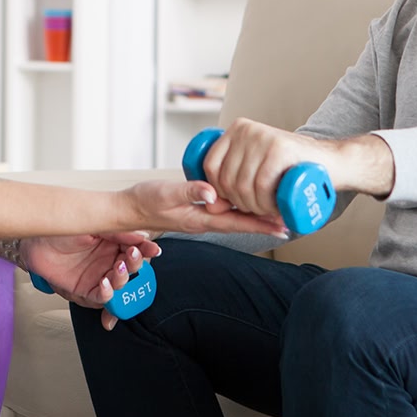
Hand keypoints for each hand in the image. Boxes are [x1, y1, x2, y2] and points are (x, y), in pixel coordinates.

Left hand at [27, 233, 161, 329]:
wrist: (34, 240)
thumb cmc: (61, 229)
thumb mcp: (94, 225)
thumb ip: (118, 232)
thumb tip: (142, 236)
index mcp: (114, 244)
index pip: (136, 249)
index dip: (145, 251)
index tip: (152, 250)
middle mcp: (108, 261)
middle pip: (131, 269)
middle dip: (135, 266)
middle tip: (130, 258)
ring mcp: (98, 276)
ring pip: (120, 285)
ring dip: (121, 280)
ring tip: (116, 270)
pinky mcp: (85, 290)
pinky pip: (101, 298)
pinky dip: (106, 294)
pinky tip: (105, 285)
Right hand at [124, 177, 287, 237]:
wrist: (127, 208)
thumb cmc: (144, 200)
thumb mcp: (166, 193)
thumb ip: (189, 191)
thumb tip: (213, 193)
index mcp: (200, 218)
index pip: (237, 223)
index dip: (260, 225)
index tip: (282, 226)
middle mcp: (204, 221)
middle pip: (241, 224)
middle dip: (264, 224)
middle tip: (288, 222)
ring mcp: (200, 217)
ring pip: (233, 219)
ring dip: (254, 218)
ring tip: (274, 214)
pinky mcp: (195, 211)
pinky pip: (223, 213)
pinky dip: (238, 211)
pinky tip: (244, 204)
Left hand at [201, 117, 335, 219]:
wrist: (333, 161)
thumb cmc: (293, 169)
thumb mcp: (258, 168)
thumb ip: (233, 181)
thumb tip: (210, 206)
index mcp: (237, 129)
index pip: (210, 165)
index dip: (219, 191)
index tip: (237, 202)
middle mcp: (246, 129)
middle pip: (227, 179)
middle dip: (241, 204)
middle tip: (260, 209)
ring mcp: (263, 137)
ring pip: (243, 186)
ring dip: (255, 208)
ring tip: (269, 210)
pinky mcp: (280, 149)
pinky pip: (261, 186)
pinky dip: (266, 204)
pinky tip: (275, 208)